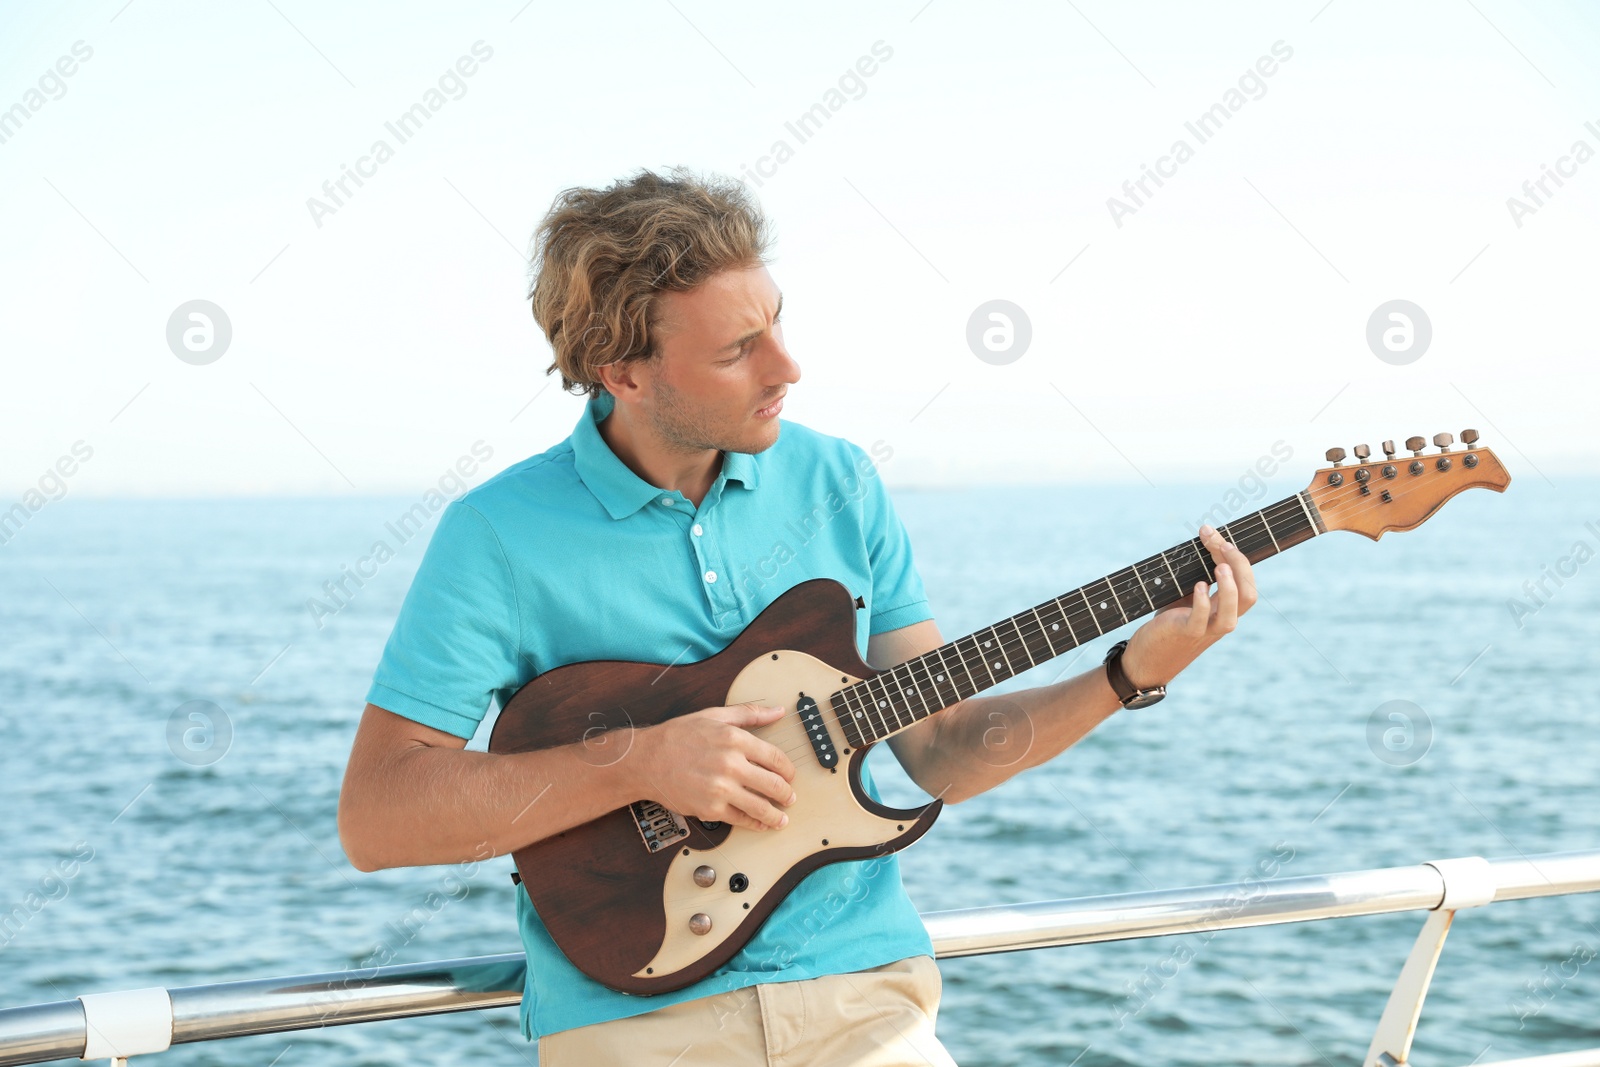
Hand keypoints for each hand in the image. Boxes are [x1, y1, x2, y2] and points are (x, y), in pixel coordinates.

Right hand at [635, 702, 797, 831]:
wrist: (646, 759)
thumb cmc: (678, 736)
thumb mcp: (714, 715)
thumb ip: (749, 714)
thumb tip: (777, 711)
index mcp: (735, 739)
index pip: (777, 758)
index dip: (789, 770)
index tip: (790, 775)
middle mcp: (731, 764)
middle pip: (774, 785)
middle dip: (787, 794)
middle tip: (790, 797)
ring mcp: (721, 789)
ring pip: (761, 807)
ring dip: (776, 815)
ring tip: (782, 818)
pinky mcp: (710, 809)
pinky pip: (741, 820)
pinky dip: (755, 824)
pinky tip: (761, 823)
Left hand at [1121, 524, 1257, 688]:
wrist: (1148, 660)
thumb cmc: (1168, 625)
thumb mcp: (1186, 598)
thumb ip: (1198, 578)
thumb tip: (1201, 545)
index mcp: (1224, 610)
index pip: (1245, 582)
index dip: (1237, 557)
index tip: (1215, 535)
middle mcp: (1220, 620)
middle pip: (1247, 595)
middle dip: (1240, 566)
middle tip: (1223, 543)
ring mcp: (1205, 630)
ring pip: (1232, 613)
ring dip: (1229, 587)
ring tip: (1220, 565)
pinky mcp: (1185, 634)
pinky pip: (1200, 620)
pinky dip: (1202, 602)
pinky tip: (1199, 586)